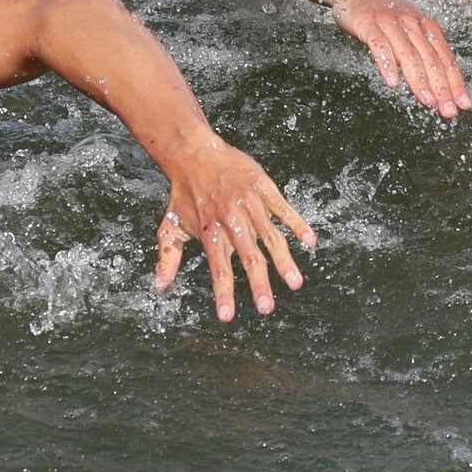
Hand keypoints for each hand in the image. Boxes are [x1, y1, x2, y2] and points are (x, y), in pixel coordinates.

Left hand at [154, 139, 316, 321]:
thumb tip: (160, 288)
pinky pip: (284, 209)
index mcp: (210, 233)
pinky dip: (298, 224)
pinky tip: (311, 241)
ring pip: (270, 236)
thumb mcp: (170, 227)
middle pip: (248, 256)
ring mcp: (250, 204)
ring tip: (295, 283)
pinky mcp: (264, 188)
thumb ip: (168, 259)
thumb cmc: (183, 194)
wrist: (195, 154)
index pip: (218, 268)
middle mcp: (232, 220)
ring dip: (283, 261)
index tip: (228, 316)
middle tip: (267, 308)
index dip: (223, 292)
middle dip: (259, 284)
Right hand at [333, 0, 471, 117]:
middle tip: (449, 111)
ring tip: (427, 102)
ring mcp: (390, 23)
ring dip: (419, 80)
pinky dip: (387, 65)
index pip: (446, 58)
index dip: (456, 83)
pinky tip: (393, 83)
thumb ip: (423, 52)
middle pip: (431, 59)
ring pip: (409, 54)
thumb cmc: (386, 15)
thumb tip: (441, 84)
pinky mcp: (369, 24)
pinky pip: (380, 46)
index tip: (464, 105)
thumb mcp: (411, 29)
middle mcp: (412, 24)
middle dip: (442, 87)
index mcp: (427, 27)